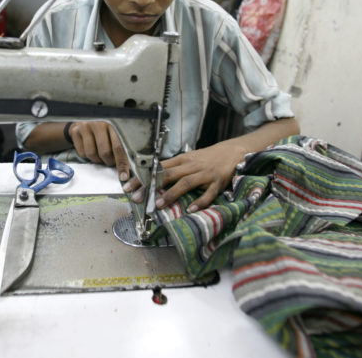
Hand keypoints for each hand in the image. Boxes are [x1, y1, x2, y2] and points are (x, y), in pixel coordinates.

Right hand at [67, 121, 129, 181]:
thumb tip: (124, 170)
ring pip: (92, 154)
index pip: (118, 148)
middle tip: (108, 161)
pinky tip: (87, 150)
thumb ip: (117, 151)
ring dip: (96, 160)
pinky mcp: (76, 132)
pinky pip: (82, 153)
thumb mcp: (109, 138)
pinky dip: (86, 156)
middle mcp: (99, 126)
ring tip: (97, 155)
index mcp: (111, 128)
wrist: (80, 126)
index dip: (121, 163)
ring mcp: (87, 128)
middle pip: (105, 152)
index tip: (123, 177)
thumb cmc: (98, 136)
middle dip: (108, 161)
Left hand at [123, 141, 241, 212]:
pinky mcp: (217, 182)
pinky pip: (208, 193)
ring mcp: (204, 174)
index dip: (142, 177)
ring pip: (185, 183)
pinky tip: (191, 209)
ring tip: (159, 205)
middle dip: (151, 187)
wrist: (233, 151)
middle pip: (168, 175)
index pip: (158, 168)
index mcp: (182, 160)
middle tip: (137, 198)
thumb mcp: (189, 159)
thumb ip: (173, 169)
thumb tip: (153, 179)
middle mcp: (191, 166)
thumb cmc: (207, 158)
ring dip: (172, 194)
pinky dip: (200, 201)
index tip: (128, 186)